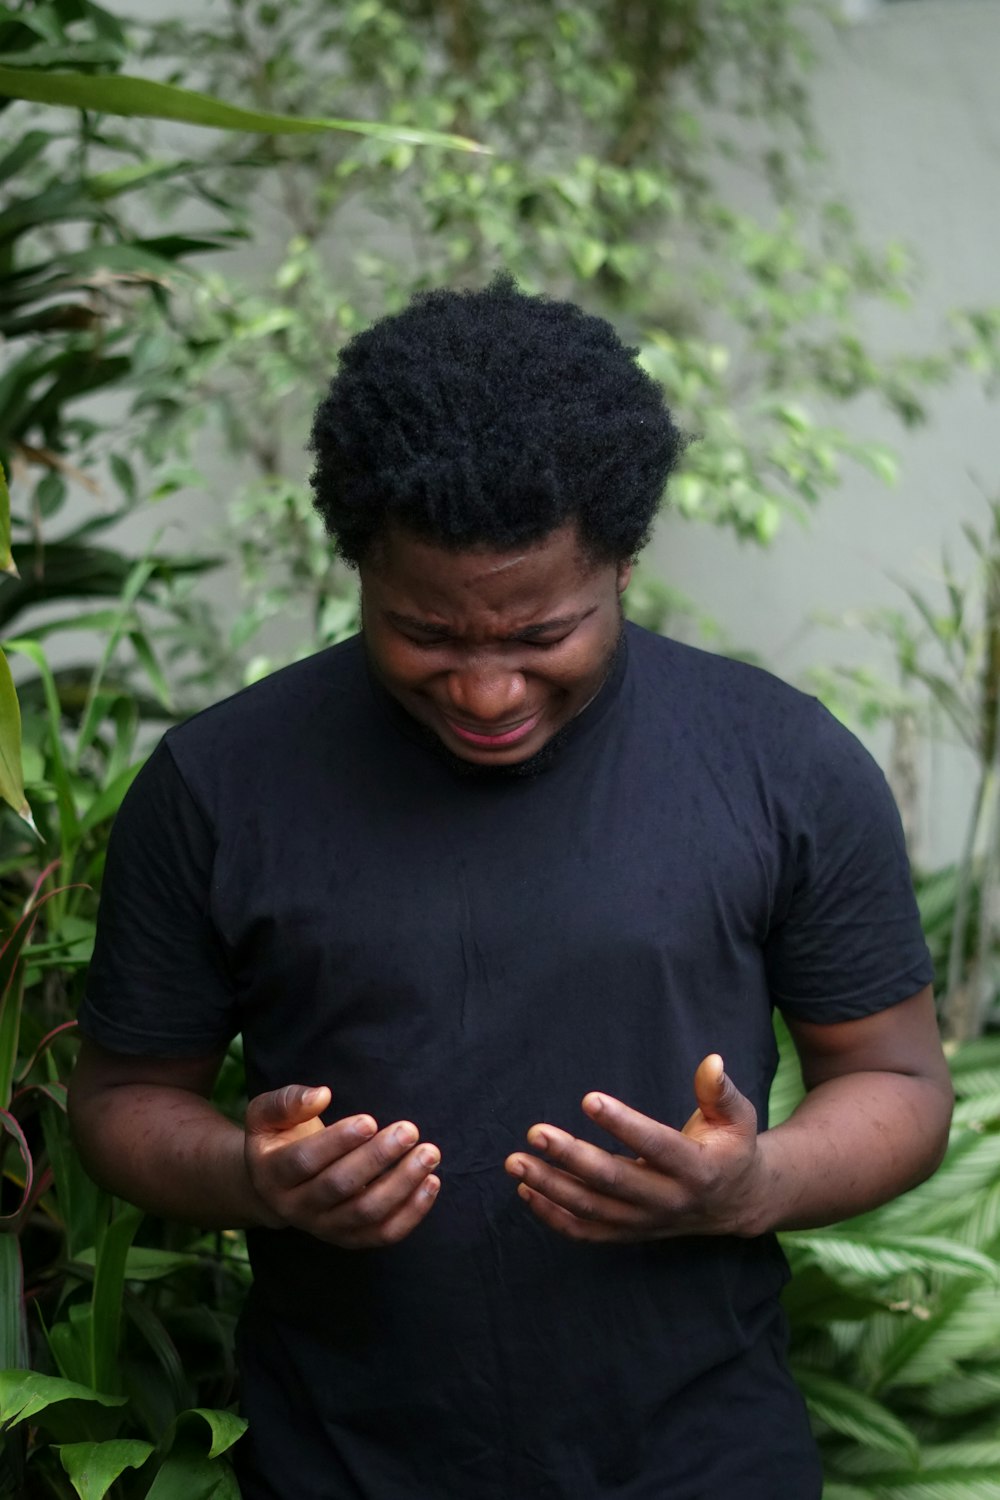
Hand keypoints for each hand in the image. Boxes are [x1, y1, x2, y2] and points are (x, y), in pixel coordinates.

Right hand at [244, 1084, 440, 1247]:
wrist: (275, 1186)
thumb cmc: (279, 1138)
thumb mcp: (266, 1114)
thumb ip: (288, 1102)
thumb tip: (321, 1095)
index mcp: (272, 1174)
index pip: (305, 1161)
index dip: (338, 1141)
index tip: (370, 1120)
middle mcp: (296, 1207)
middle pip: (339, 1187)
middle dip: (377, 1158)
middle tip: (408, 1130)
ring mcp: (324, 1227)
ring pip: (366, 1213)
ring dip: (402, 1184)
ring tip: (428, 1154)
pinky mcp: (350, 1238)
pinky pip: (383, 1233)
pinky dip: (412, 1212)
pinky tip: (431, 1182)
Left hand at [504, 1055, 765, 1241]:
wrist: (738, 1202)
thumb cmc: (732, 1147)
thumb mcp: (739, 1116)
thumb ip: (721, 1091)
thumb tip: (711, 1061)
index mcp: (698, 1169)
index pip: (656, 1146)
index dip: (623, 1124)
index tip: (588, 1099)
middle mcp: (670, 1200)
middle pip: (614, 1181)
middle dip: (571, 1158)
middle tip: (536, 1133)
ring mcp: (647, 1222)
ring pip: (593, 1209)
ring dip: (551, 1187)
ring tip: (516, 1162)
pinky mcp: (630, 1233)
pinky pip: (587, 1232)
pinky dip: (554, 1217)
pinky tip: (527, 1191)